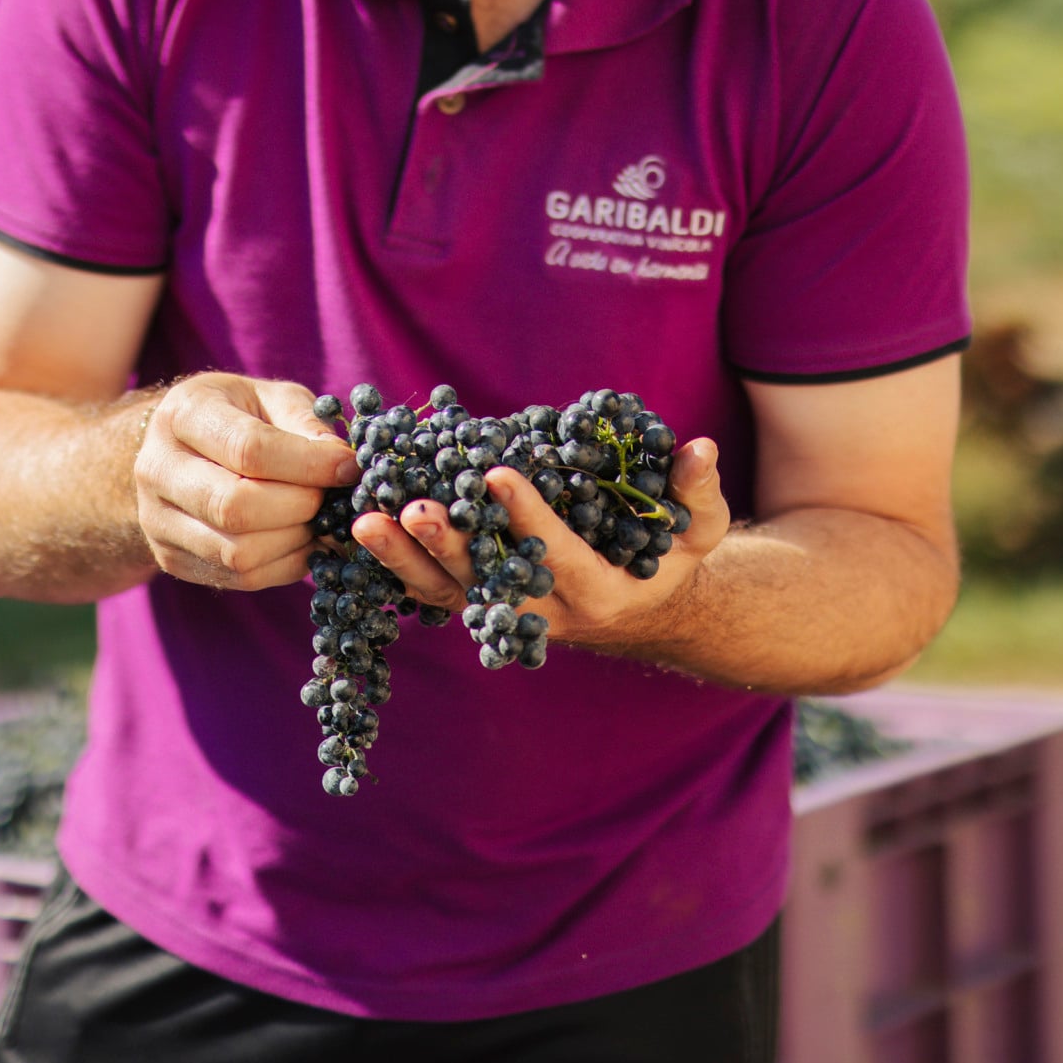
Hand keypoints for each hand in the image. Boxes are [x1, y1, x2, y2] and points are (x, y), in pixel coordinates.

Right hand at [135, 373, 357, 591]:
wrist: (179, 450)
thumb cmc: (238, 416)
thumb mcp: (271, 398)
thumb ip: (305, 422)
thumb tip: (341, 463)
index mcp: (182, 415)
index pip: (248, 449)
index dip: (308, 464)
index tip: (347, 468)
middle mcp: (157, 469)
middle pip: (236, 507)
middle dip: (301, 506)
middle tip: (332, 497)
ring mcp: (156, 520)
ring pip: (239, 552)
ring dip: (296, 540)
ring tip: (319, 519)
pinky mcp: (171, 559)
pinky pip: (241, 577)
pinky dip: (285, 564)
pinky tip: (301, 540)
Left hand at [352, 438, 730, 642]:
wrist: (643, 609)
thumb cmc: (670, 558)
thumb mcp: (698, 530)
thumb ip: (697, 491)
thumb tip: (700, 447)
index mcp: (599, 595)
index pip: (559, 555)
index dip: (529, 516)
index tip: (497, 473)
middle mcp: (546, 615)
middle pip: (486, 584)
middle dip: (448, 547)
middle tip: (413, 508)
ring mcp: (506, 616)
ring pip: (447, 594)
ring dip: (404, 559)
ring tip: (363, 522)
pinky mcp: (479, 608)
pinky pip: (431, 593)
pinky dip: (397, 565)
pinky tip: (362, 532)